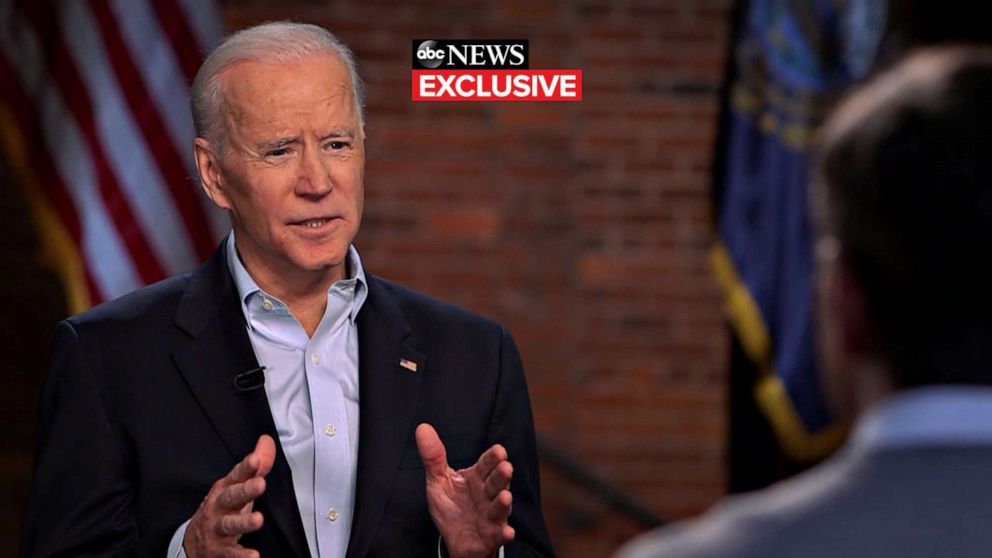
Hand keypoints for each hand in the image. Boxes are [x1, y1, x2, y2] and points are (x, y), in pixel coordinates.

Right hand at [183, 435, 275, 557]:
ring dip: (244, 522)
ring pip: (229, 525)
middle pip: (231, 497)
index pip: (236, 475)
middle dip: (245, 490)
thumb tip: (267, 441)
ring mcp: (217, 530)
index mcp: (224, 490)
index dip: (246, 467)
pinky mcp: (219, 551)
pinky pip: (230, 554)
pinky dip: (241, 556)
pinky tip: (253, 556)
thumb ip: (255, 466)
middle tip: (260, 484)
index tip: (256, 460)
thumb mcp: (236, 486)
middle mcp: (218, 508)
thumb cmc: (222, 509)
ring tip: (258, 520)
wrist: (193, 543)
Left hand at [416, 423, 514, 557]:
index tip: (499, 450)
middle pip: (497, 482)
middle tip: (505, 467)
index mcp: (477, 477)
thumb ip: (433, 456)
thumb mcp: (438, 480)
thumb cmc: (452, 506)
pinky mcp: (492, 535)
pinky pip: (500, 534)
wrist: (456, 538)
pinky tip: (507, 531)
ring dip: (504, 502)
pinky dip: (504, 533)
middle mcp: (488, 494)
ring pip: (500, 507)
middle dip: (501, 476)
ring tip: (505, 496)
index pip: (486, 464)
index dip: (492, 458)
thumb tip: (422, 428)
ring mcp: (492, 515)